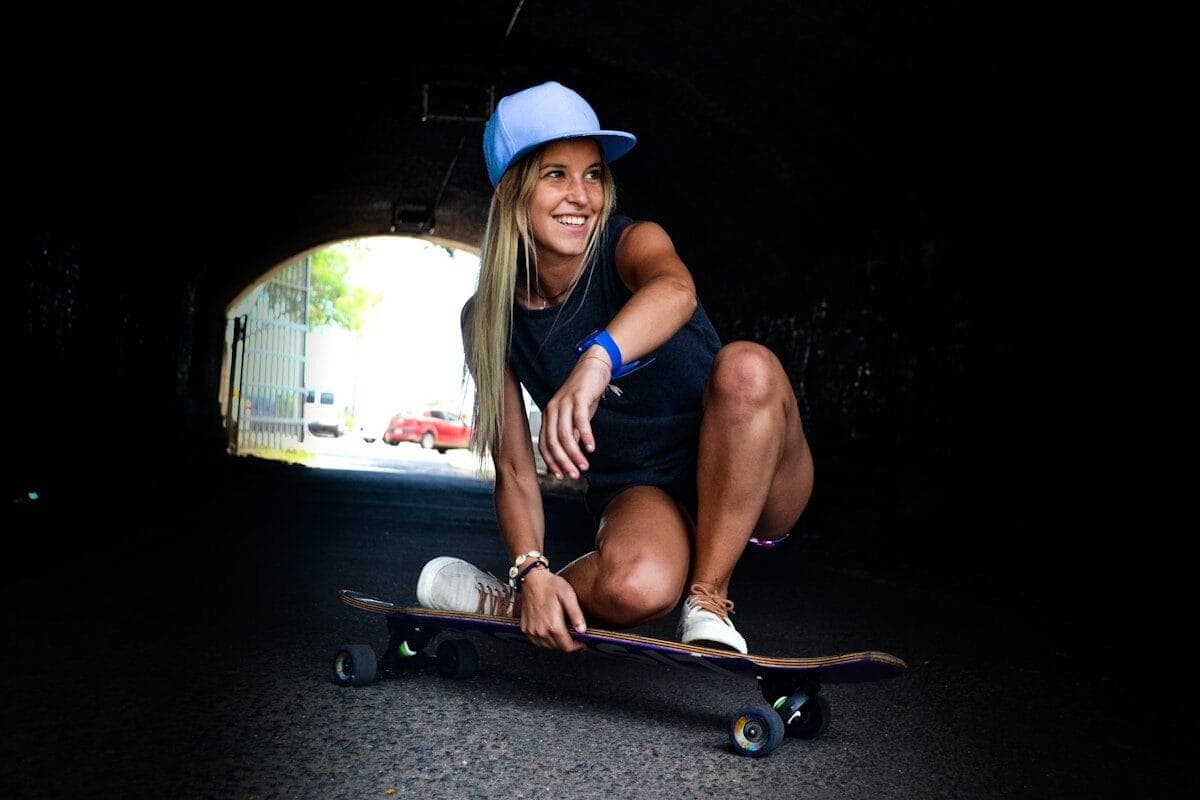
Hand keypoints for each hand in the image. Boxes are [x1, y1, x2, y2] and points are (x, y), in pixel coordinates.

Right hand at [518, 568, 587, 652]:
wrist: (532, 578)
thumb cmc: (550, 585)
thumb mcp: (568, 596)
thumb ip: (576, 615)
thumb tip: (582, 630)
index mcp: (552, 625)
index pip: (567, 646)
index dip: (577, 647)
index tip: (583, 643)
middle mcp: (540, 630)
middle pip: (557, 647)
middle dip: (568, 645)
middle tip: (575, 638)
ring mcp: (531, 630)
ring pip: (547, 646)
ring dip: (557, 644)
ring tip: (564, 635)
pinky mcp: (525, 627)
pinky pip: (536, 642)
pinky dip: (545, 641)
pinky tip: (550, 633)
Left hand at [540, 350, 609, 479]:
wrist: (593, 367)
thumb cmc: (584, 394)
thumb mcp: (575, 417)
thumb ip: (572, 434)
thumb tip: (572, 454)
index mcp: (548, 416)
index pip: (545, 444)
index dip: (552, 462)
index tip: (561, 476)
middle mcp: (552, 410)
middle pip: (553, 442)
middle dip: (563, 462)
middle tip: (574, 476)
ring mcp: (564, 403)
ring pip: (565, 435)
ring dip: (575, 454)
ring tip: (584, 466)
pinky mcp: (579, 398)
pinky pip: (580, 421)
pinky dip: (586, 436)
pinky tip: (591, 448)